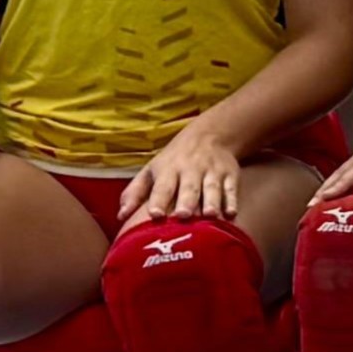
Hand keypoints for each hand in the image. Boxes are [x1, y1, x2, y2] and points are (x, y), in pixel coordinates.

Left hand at [120, 119, 245, 224]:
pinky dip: (232, 200)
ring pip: (212, 187)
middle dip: (186, 201)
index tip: (155, 215)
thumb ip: (135, 193)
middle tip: (183, 216)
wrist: (209, 135)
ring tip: (210, 215)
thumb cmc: (173, 160)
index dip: (158, 200)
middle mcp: (190, 170)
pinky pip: (232, 189)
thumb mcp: (151, 170)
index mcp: (168, 170)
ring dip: (211, 201)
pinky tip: (231, 213)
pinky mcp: (230, 175)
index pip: (162, 187)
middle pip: (189, 187)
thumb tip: (120, 216)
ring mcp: (212, 172)